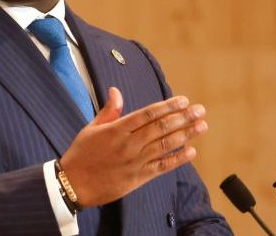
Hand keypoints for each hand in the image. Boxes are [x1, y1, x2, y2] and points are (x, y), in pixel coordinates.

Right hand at [59, 87, 207, 207]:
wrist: (74, 184)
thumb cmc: (81, 154)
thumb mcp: (91, 128)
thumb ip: (109, 111)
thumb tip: (116, 91)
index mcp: (117, 130)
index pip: (148, 114)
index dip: (168, 106)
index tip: (183, 100)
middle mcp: (129, 144)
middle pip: (161, 127)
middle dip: (183, 117)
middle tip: (200, 109)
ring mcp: (135, 162)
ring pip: (165, 145)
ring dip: (186, 134)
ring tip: (201, 126)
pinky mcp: (138, 177)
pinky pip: (162, 167)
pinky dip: (178, 159)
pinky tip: (191, 152)